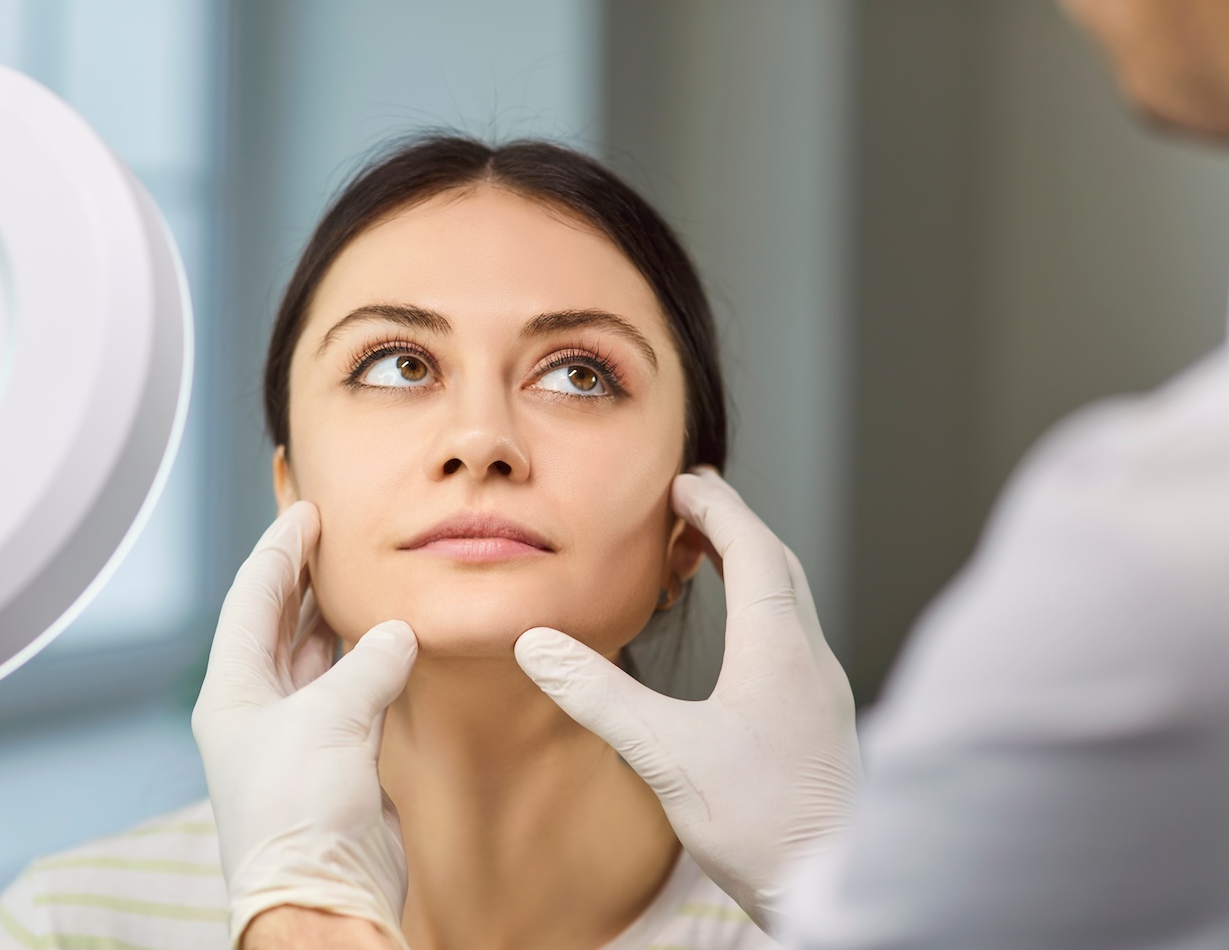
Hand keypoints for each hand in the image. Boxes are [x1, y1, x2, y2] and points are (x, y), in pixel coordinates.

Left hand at [193, 501, 415, 949]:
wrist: (323, 893)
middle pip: (278, 623)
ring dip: (336, 617)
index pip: (252, 599)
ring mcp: (298, 734)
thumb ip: (367, 664)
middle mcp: (259, 708)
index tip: (306, 511)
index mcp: (232, 692)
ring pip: (315, 657)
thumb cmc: (299, 810)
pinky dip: (370, 661)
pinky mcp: (337, 759)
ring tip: (360, 574)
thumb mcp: (329, 719)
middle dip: (304, 577)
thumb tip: (397, 632)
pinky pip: (353, 691)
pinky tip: (390, 637)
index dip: (279, 550)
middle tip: (334, 533)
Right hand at [513, 469, 860, 932]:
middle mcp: (810, 659)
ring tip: (708, 559)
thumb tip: (539, 645)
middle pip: (779, 566)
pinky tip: (740, 640)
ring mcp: (823, 690)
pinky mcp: (823, 721)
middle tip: (692, 507)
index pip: (752, 549)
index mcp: (778, 649)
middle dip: (735, 527)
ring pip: (792, 602)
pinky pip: (794, 636)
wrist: (833, 887)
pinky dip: (764, 608)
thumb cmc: (760, 823)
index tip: (683, 484)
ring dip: (752, 567)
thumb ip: (599, 696)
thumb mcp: (665, 754)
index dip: (717, 509)